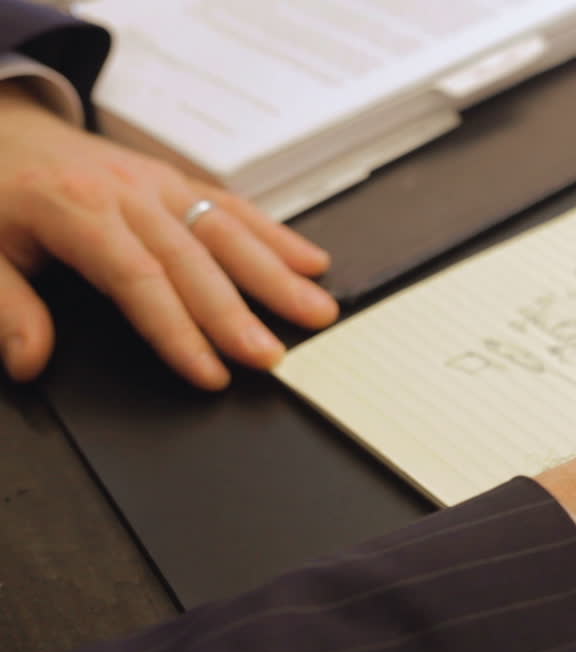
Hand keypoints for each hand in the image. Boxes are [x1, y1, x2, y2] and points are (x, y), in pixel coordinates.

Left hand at [0, 80, 338, 389]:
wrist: (0, 127)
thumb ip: (6, 308)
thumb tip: (30, 361)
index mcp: (75, 208)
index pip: (138, 278)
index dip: (177, 330)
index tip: (210, 372)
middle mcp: (127, 191)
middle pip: (195, 258)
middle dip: (239, 312)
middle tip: (274, 355)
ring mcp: (158, 181)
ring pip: (226, 228)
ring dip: (276, 273)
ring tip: (316, 310)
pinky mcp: (175, 179)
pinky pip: (233, 205)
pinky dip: (276, 234)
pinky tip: (310, 261)